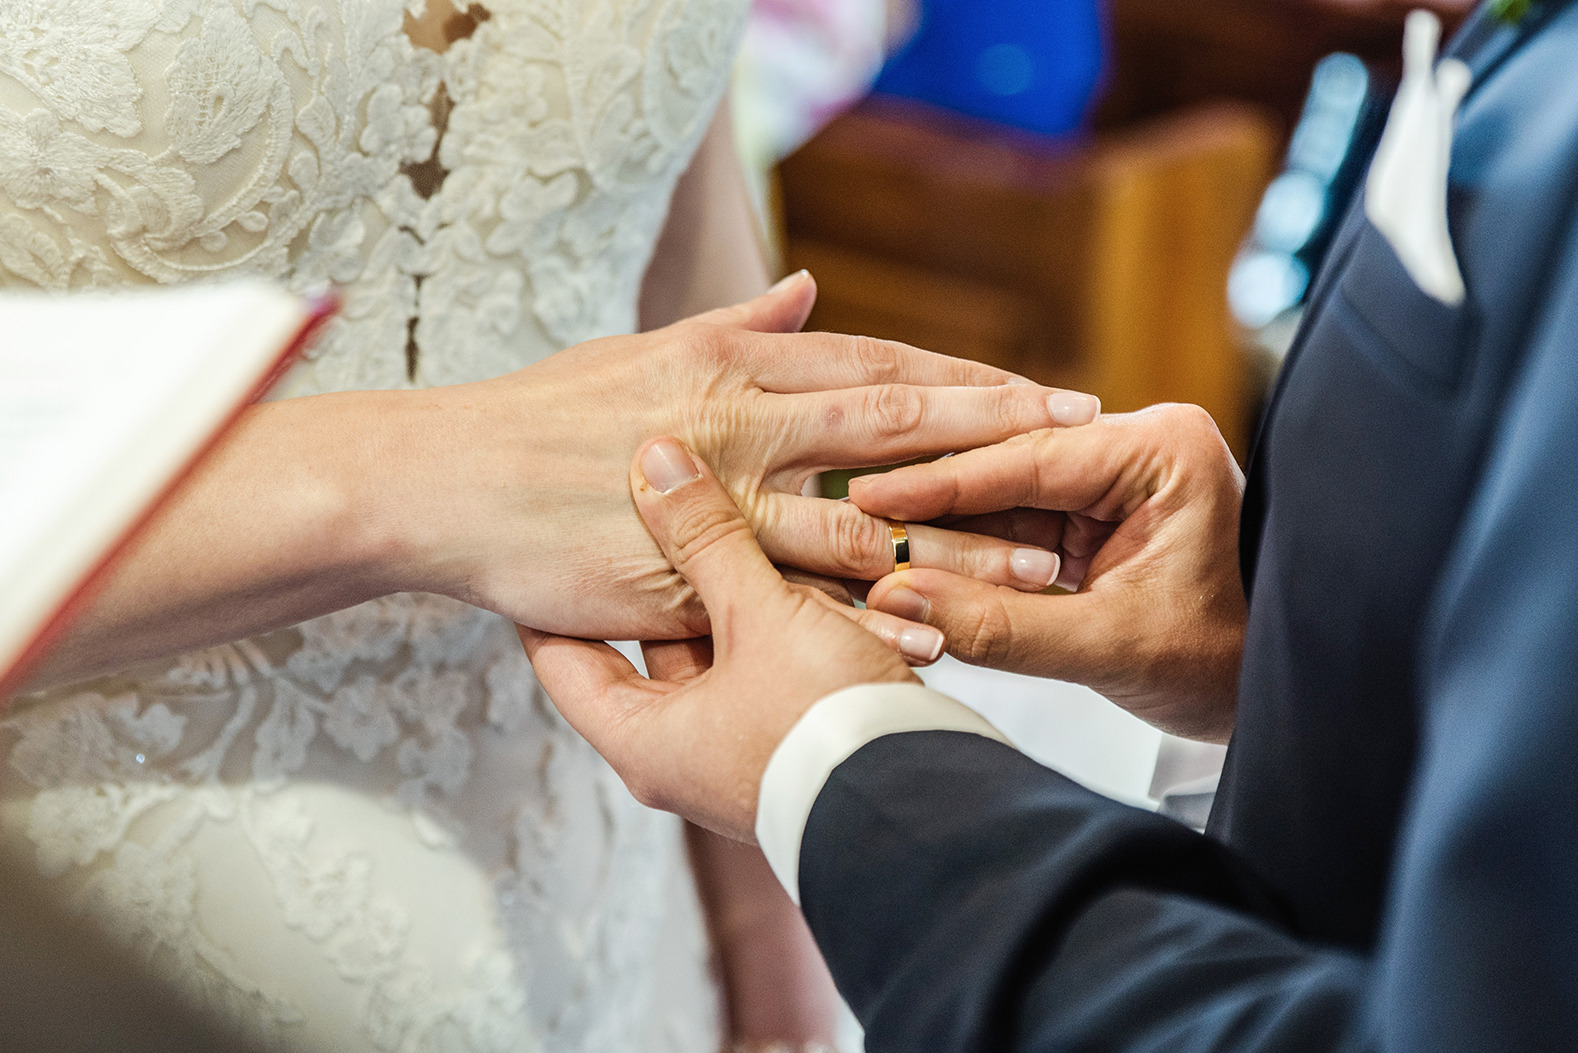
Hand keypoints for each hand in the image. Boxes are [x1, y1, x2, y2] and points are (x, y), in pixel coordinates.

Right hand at [383, 272, 1099, 639]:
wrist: (450, 481)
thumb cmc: (542, 412)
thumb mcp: (641, 348)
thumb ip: (736, 323)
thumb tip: (806, 289)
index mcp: (732, 367)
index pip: (874, 367)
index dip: (965, 380)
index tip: (1043, 391)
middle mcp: (738, 426)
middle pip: (891, 431)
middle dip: (994, 440)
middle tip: (1084, 447)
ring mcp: (716, 506)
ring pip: (860, 527)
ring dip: (957, 548)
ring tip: (1044, 568)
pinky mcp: (686, 581)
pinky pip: (793, 607)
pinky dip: (868, 623)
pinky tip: (936, 641)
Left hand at [521, 437, 925, 839]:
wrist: (924, 805)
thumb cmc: (825, 723)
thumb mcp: (760, 615)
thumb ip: (709, 537)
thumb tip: (658, 463)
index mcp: (644, 741)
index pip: (564, 659)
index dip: (551, 598)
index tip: (545, 544)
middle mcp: (683, 756)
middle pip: (647, 650)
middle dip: (657, 584)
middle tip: (640, 516)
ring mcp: (739, 753)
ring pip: (717, 654)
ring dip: (728, 599)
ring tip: (725, 525)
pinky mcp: (793, 743)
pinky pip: (767, 669)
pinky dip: (774, 624)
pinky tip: (794, 570)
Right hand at [852, 404, 1246, 741]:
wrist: (1291, 696)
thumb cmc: (1231, 666)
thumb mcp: (1111, 649)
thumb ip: (1000, 626)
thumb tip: (895, 596)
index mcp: (1161, 451)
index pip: (1027, 459)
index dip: (938, 483)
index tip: (866, 497)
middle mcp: (1136, 449)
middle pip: (1005, 474)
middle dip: (930, 509)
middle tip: (847, 521)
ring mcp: (1114, 483)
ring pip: (1002, 504)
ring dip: (942, 537)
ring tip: (866, 552)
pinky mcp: (1096, 520)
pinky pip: (1016, 532)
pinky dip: (969, 560)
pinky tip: (912, 572)